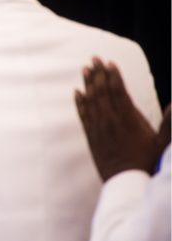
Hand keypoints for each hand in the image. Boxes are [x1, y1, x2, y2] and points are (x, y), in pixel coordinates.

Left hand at [74, 58, 170, 180]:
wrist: (125, 182)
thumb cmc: (147, 162)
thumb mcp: (162, 144)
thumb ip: (169, 124)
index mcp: (128, 119)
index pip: (118, 92)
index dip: (114, 76)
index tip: (110, 63)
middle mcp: (110, 120)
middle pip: (102, 92)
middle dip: (99, 74)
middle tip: (94, 59)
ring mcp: (98, 128)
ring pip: (91, 100)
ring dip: (88, 83)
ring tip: (86, 69)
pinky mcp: (91, 136)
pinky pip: (83, 115)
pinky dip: (80, 102)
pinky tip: (77, 92)